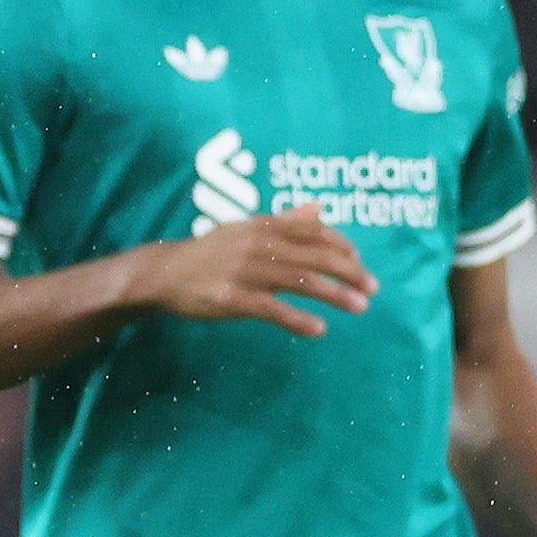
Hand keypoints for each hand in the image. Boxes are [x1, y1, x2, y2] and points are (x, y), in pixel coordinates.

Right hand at [132, 204, 373, 335]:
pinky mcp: (232, 299)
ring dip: (336, 294)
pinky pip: (273, 309)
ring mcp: (246, 272)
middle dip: (350, 271)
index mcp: (265, 226)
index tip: (360, 263)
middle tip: (373, 288)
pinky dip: (299, 319)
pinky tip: (319, 329)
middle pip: (316, 255)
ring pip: (302, 281)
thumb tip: (320, 207)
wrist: (163, 273)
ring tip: (360, 307)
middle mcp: (260, 245)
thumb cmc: (208, 253)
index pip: (315, 230)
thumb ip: (285, 220)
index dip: (343, 246)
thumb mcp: (246, 229)